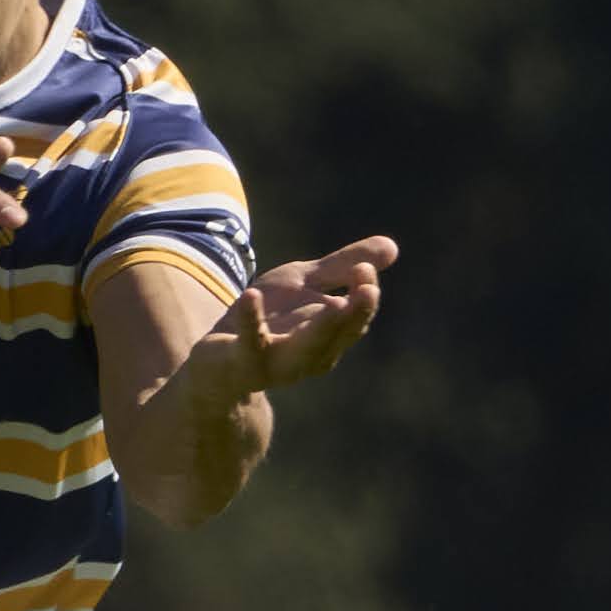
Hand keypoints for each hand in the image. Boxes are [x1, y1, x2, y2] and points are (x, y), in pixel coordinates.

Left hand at [220, 234, 398, 393]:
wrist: (217, 363)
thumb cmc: (268, 319)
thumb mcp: (303, 283)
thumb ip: (341, 267)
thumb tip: (393, 247)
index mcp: (332, 336)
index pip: (356, 314)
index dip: (363, 292)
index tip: (364, 266)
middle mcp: (312, 355)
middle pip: (341, 334)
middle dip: (356, 313)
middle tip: (368, 287)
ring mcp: (279, 363)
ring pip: (307, 348)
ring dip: (322, 327)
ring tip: (336, 304)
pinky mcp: (244, 361)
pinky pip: (251, 343)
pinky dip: (252, 321)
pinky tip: (251, 295)